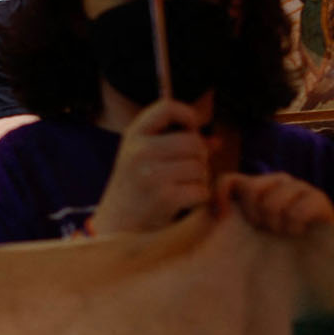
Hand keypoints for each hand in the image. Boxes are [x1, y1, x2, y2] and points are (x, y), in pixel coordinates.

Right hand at [91, 100, 210, 235]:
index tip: (193, 128)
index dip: (187, 114)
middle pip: (193, 142)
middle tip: (188, 171)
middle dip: (199, 157)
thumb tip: (217, 141)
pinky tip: (183, 202)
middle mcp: (140, 151)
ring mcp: (151, 174)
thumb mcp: (144, 158)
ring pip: (200, 167)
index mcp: (133, 136)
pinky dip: (198, 198)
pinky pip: (201, 190)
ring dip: (199, 179)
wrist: (116, 226)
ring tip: (182, 187)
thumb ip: (176, 144)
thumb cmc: (135, 188)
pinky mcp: (164, 197)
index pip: (166, 108)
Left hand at [214, 172, 333, 236]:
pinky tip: (301, 232)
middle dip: (256, 217)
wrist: (319, 260)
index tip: (222, 218)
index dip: (220, 196)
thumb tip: (210, 216)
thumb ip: (230, 221)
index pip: (228, 179)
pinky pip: (295, 212)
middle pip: (251, 189)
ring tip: (285, 233)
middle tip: (267, 230)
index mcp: (257, 186)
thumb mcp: (249, 232)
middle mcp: (277, 180)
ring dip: (277, 226)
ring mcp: (299, 186)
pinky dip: (294, 228)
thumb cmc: (278, 247)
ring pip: (272, 203)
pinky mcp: (318, 198)